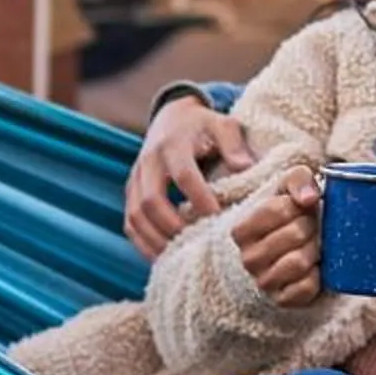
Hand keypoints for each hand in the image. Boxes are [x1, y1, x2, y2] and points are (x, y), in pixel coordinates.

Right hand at [125, 97, 257, 258]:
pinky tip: (163, 257)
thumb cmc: (205, 126)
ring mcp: (136, 178)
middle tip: (197, 245)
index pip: (183, 175)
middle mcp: (149, 161)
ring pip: (135, 215)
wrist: (172, 117)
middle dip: (173, 227)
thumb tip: (246, 168)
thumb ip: (235, 145)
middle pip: (150, 200)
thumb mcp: (224, 125)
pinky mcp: (131, 192)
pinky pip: (129, 222)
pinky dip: (143, 243)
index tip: (218, 220)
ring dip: (155, 240)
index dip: (199, 199)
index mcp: (173, 144)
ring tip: (180, 257)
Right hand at [230, 172, 322, 306]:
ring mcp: (264, 282)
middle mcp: (248, 258)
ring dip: (316, 250)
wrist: (285, 255)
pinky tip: (316, 266)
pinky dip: (319, 275)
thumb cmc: (287, 218)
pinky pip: (308, 287)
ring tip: (316, 245)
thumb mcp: (286, 191)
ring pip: (300, 262)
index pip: (278, 209)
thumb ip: (298, 180)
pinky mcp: (283, 300)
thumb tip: (309, 198)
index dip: (301, 206)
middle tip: (314, 227)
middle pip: (295, 234)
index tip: (305, 209)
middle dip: (313, 227)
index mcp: (241, 230)